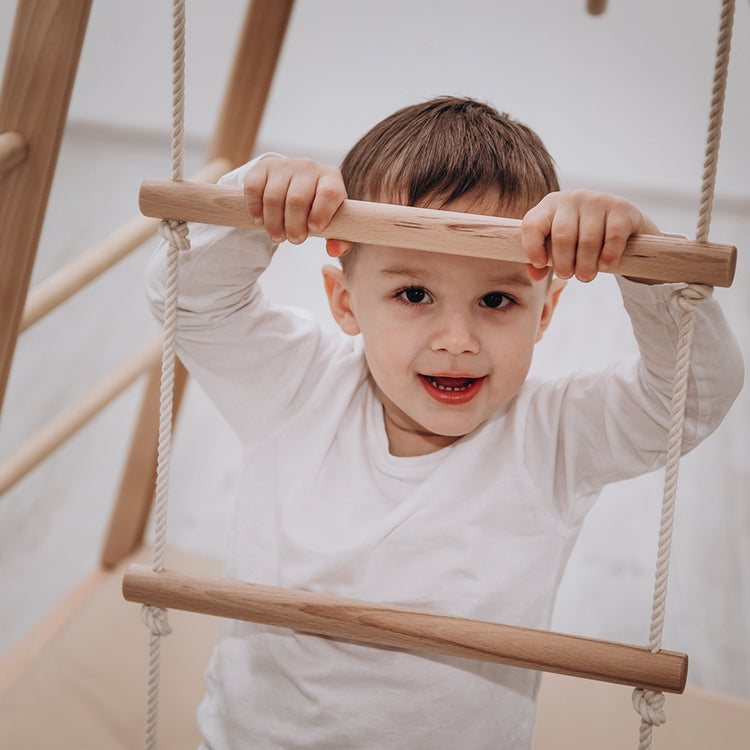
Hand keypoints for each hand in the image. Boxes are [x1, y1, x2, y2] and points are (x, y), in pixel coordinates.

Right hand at [243, 156, 351, 253]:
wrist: (294, 184)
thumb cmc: (318, 209)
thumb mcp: (334, 222)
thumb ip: (340, 241)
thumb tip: (333, 250)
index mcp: (331, 179)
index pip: (329, 193)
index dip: (321, 213)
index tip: (314, 229)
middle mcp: (309, 168)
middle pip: (297, 199)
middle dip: (294, 225)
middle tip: (294, 240)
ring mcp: (284, 165)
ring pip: (273, 197)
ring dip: (273, 223)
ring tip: (277, 236)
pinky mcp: (263, 167)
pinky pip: (254, 189)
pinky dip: (255, 209)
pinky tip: (260, 220)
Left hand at [521, 190, 661, 281]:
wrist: (621, 224)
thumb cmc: (580, 237)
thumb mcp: (557, 245)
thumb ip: (541, 260)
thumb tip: (536, 275)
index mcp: (550, 205)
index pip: (532, 225)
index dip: (532, 248)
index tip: (541, 264)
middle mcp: (572, 198)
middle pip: (562, 236)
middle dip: (564, 263)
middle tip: (569, 275)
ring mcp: (597, 200)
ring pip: (588, 240)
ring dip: (586, 265)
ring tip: (586, 275)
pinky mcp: (621, 208)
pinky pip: (613, 237)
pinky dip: (608, 256)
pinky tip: (606, 265)